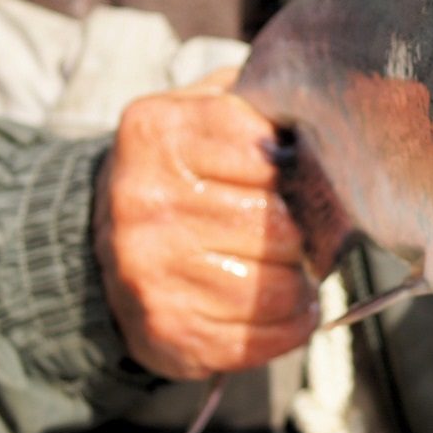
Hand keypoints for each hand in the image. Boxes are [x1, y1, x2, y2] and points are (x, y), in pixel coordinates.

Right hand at [94, 68, 317, 379]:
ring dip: (301, 282)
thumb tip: (330, 109)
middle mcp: (146, 203)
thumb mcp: (204, 111)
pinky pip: (268, 335)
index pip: (271, 153)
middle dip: (304, 232)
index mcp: (160, 132)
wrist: (102, 244)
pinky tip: (282, 304)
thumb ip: (258, 97)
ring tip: (289, 268)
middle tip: (298, 231)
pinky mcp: (170, 331)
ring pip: (280, 285)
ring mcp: (152, 273)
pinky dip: (292, 323)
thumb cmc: (181, 173)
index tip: (288, 175)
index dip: (294, 169)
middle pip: (281, 226)